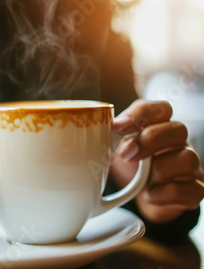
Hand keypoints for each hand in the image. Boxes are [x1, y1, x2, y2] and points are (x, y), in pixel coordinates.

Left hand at [110, 99, 203, 222]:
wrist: (140, 198)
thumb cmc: (130, 166)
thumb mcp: (117, 147)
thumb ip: (114, 133)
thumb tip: (112, 126)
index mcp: (159, 127)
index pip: (163, 108)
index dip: (141, 114)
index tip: (117, 126)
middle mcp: (178, 144)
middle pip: (179, 128)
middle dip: (150, 140)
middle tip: (126, 154)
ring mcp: (189, 167)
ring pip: (188, 159)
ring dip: (158, 170)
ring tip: (142, 179)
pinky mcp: (193, 191)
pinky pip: (188, 189)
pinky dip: (163, 194)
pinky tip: (148, 194)